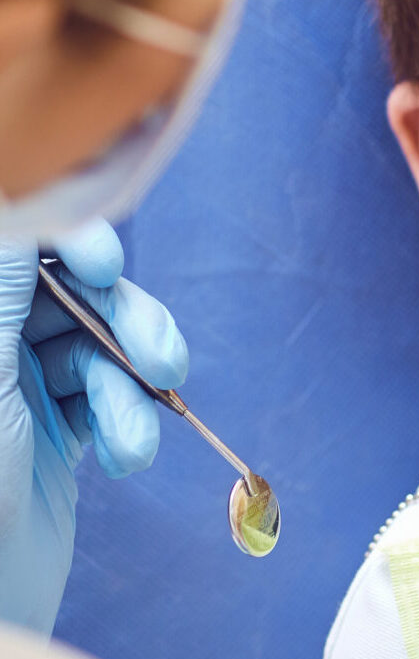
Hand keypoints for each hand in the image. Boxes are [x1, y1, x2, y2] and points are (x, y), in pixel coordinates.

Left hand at [0, 219, 187, 634]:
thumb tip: (27, 200)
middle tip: (163, 354)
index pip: (17, 248)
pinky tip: (123, 458)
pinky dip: (128, 422)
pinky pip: (109, 397)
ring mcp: (14, 387)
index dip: (65, 242)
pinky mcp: (52, 430)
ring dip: (131, 387)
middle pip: (66, 291)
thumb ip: (6, 283)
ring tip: (138, 438)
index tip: (103, 262)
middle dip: (122, 323)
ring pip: (99, 345)